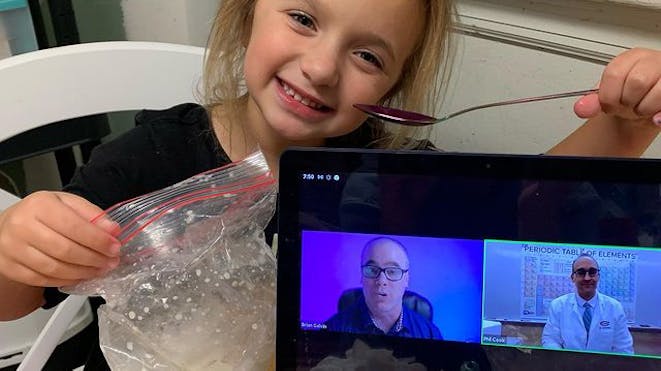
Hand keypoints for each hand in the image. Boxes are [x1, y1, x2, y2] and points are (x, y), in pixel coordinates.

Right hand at [0, 191, 120, 286]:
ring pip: (55, 268)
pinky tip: (80, 275)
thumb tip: (113, 230)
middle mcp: (22, 226)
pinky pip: (43, 280)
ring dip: (83, 272)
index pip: (74, 226)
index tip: (115, 247)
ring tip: (99, 269)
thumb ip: (92, 214)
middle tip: (111, 262)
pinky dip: (66, 280)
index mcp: (40, 205)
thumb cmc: (43, 213)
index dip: (98, 240)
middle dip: (94, 259)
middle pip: (65, 250)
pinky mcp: (10, 267)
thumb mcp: (68, 203)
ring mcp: (13, 249)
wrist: (11, 224)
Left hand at [574, 48, 660, 125]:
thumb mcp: (608, 96)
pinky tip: (654, 118)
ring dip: (644, 109)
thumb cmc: (629, 96)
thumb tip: (581, 108)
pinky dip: (659, 115)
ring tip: (642, 108)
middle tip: (627, 105)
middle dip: (627, 102)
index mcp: (631, 58)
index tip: (609, 103)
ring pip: (657, 92)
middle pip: (636, 82)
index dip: (608, 96)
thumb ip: (593, 102)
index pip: (614, 73)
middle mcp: (652, 61)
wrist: (645, 106)